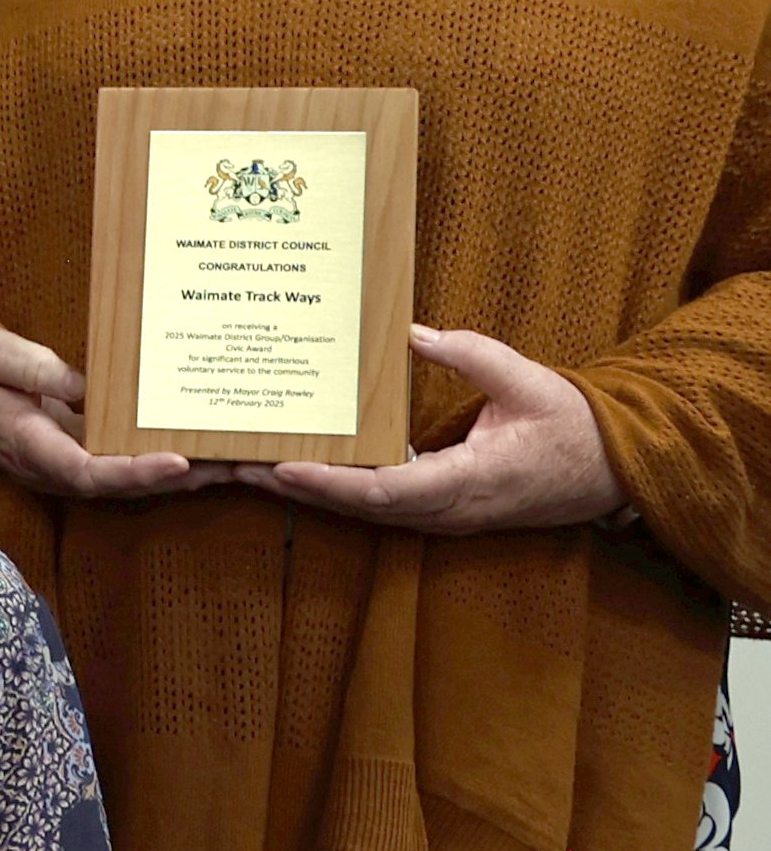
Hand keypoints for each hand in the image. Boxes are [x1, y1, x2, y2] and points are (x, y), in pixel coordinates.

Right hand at [0, 322, 220, 502]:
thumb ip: (36, 369)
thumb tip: (86, 387)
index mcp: (27, 443)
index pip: (88, 471)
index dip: (135, 472)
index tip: (179, 460)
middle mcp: (48, 465)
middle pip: (120, 487)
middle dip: (177, 479)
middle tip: (233, 464)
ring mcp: (61, 462)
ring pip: (126, 482)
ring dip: (179, 478)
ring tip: (233, 463)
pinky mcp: (71, 452)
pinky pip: (120, 465)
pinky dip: (160, 463)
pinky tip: (200, 450)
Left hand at [248, 325, 624, 535]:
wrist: (615, 473)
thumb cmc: (575, 428)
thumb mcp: (531, 382)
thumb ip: (474, 356)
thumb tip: (414, 332)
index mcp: (472, 481)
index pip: (387, 491)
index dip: (331, 482)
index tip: (282, 466)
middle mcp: (450, 510)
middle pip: (359, 507)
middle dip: (298, 487)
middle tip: (237, 462)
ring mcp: (444, 518)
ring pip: (363, 511)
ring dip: (309, 492)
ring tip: (250, 465)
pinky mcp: (440, 512)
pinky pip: (379, 506)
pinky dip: (336, 490)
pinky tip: (299, 469)